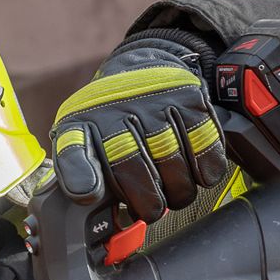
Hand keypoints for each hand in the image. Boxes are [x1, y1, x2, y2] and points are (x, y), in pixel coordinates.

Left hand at [50, 37, 232, 223]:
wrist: (141, 70)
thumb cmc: (110, 121)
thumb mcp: (82, 141)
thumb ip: (81, 172)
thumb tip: (91, 200)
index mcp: (80, 124)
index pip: (73, 152)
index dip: (81, 176)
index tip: (90, 194)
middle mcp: (114, 110)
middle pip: (133, 166)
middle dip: (147, 201)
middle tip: (152, 209)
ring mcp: (153, 102)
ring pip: (172, 161)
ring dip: (178, 190)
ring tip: (175, 194)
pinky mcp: (188, 99)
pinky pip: (204, 145)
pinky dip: (206, 170)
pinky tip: (199, 176)